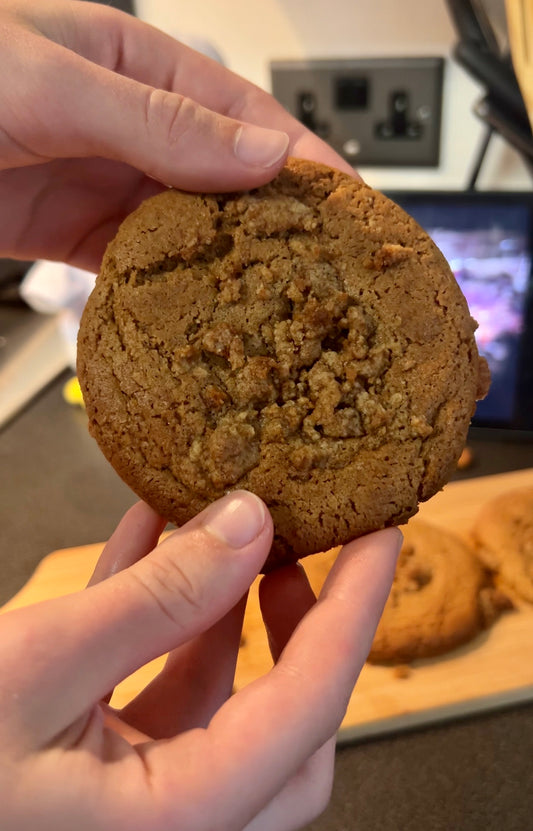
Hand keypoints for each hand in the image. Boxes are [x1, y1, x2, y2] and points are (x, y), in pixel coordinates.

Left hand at [0, 0, 353, 271]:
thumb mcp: (51, 86)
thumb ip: (158, 121)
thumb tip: (259, 154)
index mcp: (132, 62)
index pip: (239, 111)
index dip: (299, 155)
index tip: (346, 202)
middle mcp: (125, 125)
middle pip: (222, 174)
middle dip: (275, 217)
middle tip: (326, 266)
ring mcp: (100, 183)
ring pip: (187, 226)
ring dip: (229, 262)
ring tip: (280, 300)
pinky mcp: (72, 236)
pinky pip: (137, 266)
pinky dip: (170, 290)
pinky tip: (202, 313)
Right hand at [0, 492, 400, 830]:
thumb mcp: (34, 669)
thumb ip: (153, 600)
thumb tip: (247, 526)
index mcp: (172, 823)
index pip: (306, 706)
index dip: (355, 610)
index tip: (381, 535)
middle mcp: (167, 820)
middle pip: (282, 721)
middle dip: (298, 622)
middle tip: (301, 545)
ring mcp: (130, 795)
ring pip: (218, 697)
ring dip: (223, 607)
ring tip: (221, 526)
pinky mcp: (91, 762)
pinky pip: (151, 682)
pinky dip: (159, 613)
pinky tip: (150, 542)